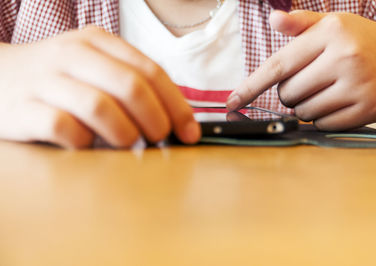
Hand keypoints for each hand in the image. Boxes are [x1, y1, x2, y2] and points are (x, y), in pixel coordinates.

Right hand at [0, 26, 199, 147]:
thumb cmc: (57, 78)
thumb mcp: (94, 66)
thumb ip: (129, 83)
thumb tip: (173, 118)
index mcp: (97, 42)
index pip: (150, 71)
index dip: (176, 105)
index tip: (189, 132)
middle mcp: (72, 55)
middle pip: (130, 87)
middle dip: (156, 120)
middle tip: (160, 139)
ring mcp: (46, 80)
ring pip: (100, 107)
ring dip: (125, 133)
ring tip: (128, 143)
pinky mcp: (24, 109)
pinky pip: (65, 128)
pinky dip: (85, 142)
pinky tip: (87, 143)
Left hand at [227, 10, 375, 130]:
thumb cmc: (360, 40)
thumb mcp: (332, 24)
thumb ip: (300, 23)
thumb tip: (273, 19)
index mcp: (330, 34)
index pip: (278, 65)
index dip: (250, 86)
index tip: (232, 101)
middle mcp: (344, 59)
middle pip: (288, 94)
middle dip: (289, 92)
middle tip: (308, 81)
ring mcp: (358, 86)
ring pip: (303, 112)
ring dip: (305, 106)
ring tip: (324, 90)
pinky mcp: (367, 110)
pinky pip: (323, 125)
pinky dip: (322, 118)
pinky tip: (336, 102)